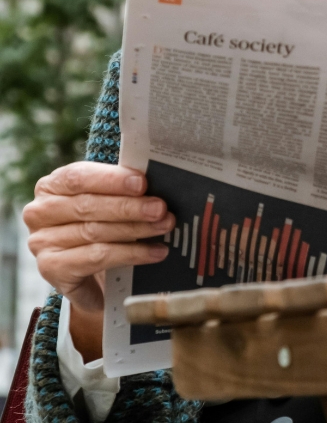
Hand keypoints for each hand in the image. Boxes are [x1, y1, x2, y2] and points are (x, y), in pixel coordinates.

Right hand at [22, 161, 174, 360]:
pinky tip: (155, 252)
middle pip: (89, 206)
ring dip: (137, 229)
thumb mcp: (107, 197)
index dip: (112, 179)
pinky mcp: (52, 269)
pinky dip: (132, 254)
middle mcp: (40, 212)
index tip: (142, 183)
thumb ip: (123, 187)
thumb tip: (158, 181)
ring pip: (96, 232)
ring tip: (165, 227)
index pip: (79, 177)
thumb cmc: (100, 220)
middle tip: (161, 208)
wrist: (89, 269)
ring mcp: (42, 242)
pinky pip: (97, 258)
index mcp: (52, 185)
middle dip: (131, 207)